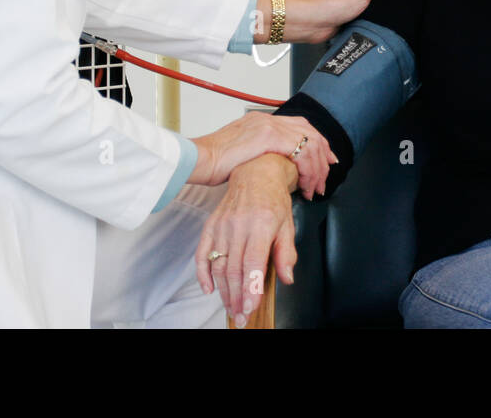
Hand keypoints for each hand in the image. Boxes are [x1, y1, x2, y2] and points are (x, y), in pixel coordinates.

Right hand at [189, 112, 333, 198]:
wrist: (199, 158)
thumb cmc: (213, 161)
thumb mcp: (240, 151)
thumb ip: (257, 152)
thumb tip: (269, 164)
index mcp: (262, 121)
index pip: (300, 126)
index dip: (317, 142)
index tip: (325, 158)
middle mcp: (268, 120)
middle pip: (310, 132)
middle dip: (324, 155)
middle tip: (327, 174)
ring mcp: (269, 126)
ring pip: (310, 143)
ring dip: (317, 168)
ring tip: (314, 187)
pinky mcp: (269, 138)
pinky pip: (302, 153)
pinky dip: (309, 171)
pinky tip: (305, 184)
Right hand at [195, 154, 296, 325]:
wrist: (256, 172)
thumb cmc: (274, 200)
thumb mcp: (288, 224)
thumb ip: (286, 253)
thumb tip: (286, 278)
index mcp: (262, 225)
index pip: (253, 263)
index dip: (250, 288)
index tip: (250, 308)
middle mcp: (239, 225)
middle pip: (234, 269)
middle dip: (237, 298)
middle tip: (241, 318)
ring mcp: (223, 225)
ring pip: (219, 265)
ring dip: (223, 291)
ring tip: (230, 309)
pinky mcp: (211, 225)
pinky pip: (202, 253)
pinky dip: (203, 273)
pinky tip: (209, 289)